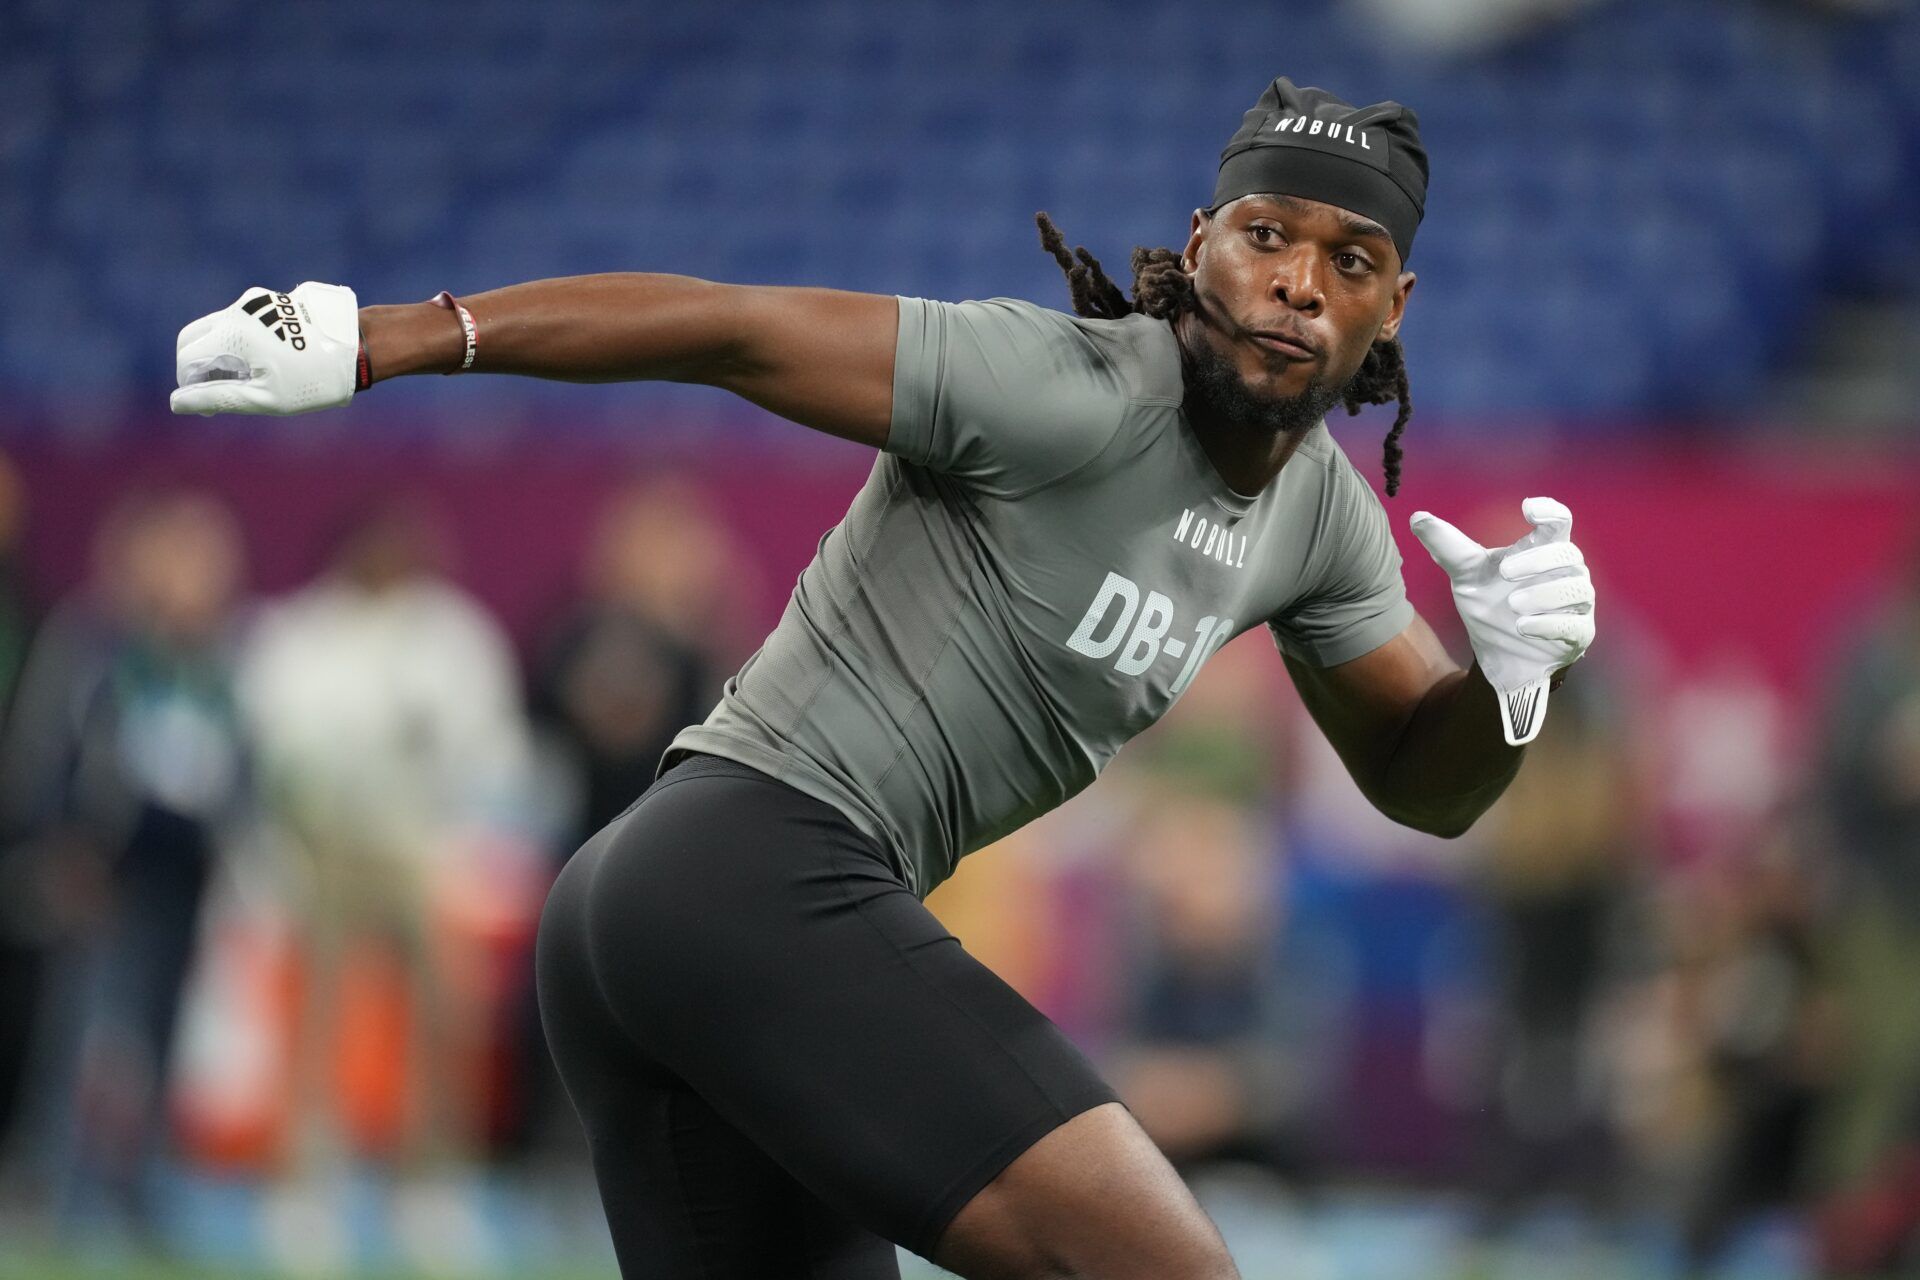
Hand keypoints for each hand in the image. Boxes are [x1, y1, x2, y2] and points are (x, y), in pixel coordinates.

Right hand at [170, 282, 359, 415]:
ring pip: (214, 329)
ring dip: (218, 356)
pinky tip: (266, 363)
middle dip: (198, 368)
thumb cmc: (315, 378)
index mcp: (232, 333)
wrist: (360, 346)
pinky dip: (237, 344)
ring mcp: (254, 303)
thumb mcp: (265, 398)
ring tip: (251, 381)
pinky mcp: (269, 302)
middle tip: (222, 395)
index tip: (210, 406)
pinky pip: (237, 322)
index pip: (186, 358)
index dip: (191, 386)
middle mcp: (238, 311)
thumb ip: (217, 399)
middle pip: (192, 338)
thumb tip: (177, 403)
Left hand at [1410, 496, 1594, 745]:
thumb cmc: (1490, 604)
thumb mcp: (1465, 575)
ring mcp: (1576, 604)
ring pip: (1576, 588)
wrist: (1496, 653)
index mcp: (1542, 551)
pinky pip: (1575, 625)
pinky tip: (1523, 626)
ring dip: (1545, 594)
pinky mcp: (1578, 633)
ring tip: (1513, 604)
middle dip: (1538, 560)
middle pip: (1567, 554)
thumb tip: (1417, 517)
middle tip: (1504, 571)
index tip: (1527, 507)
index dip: (1550, 511)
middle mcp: (1566, 573)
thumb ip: (1446, 546)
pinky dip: (1549, 624)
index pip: (1558, 522)